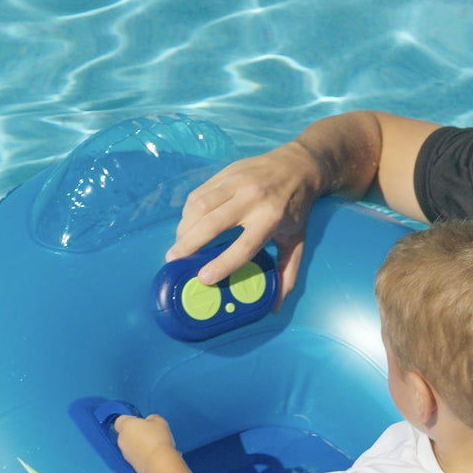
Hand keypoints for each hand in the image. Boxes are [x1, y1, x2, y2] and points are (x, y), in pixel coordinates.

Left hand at [114, 413, 177, 472]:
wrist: (159, 462)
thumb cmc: (158, 440)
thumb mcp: (159, 421)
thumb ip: (152, 418)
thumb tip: (150, 421)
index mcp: (126, 426)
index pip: (120, 420)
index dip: (131, 419)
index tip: (141, 421)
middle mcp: (122, 439)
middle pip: (125, 433)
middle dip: (136, 432)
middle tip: (150, 433)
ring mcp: (125, 453)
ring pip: (130, 445)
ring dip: (138, 444)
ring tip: (153, 445)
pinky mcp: (131, 463)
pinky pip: (134, 455)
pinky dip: (141, 454)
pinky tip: (153, 454)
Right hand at [167, 140, 321, 301]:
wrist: (298, 165)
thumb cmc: (296, 209)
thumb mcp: (297, 241)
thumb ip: (286, 273)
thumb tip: (275, 307)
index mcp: (271, 219)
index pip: (243, 246)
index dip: (222, 264)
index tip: (203, 278)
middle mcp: (252, 199)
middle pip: (212, 224)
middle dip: (188, 244)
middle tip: (173, 260)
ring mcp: (236, 182)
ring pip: (200, 205)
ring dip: (184, 227)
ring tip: (178, 245)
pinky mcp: (225, 172)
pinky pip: (199, 193)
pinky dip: (188, 211)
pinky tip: (187, 225)